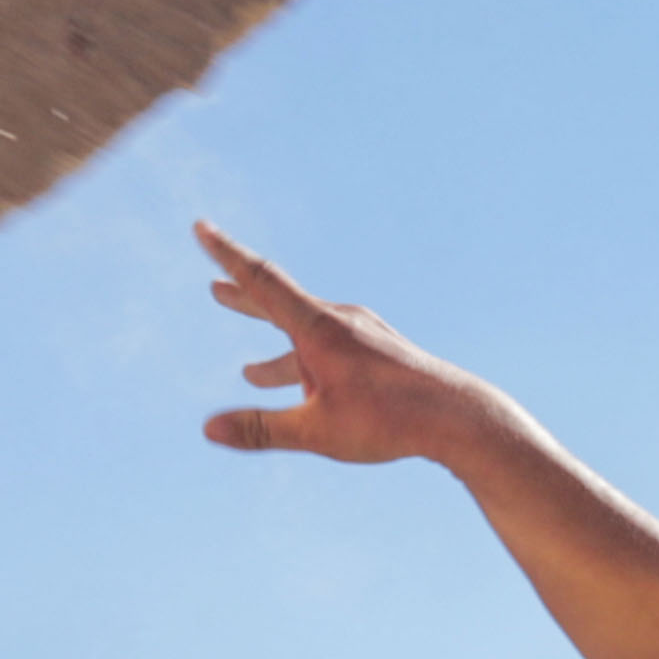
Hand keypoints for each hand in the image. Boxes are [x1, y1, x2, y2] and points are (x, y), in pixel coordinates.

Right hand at [197, 225, 504, 470]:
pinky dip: (308, 365)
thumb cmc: (388, 422)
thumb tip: (208, 429)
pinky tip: (310, 394)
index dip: (226, 255)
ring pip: (305, 335)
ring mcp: (361, 334)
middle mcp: (338, 321)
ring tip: (252, 371)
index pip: (261, 281)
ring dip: (276, 349)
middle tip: (216, 286)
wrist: (456, 417)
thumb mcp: (316, 431)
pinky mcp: (378, 351)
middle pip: (279, 302)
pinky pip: (331, 351)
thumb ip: (260, 429)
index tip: (201, 227)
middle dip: (244, 298)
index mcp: (318, 329)